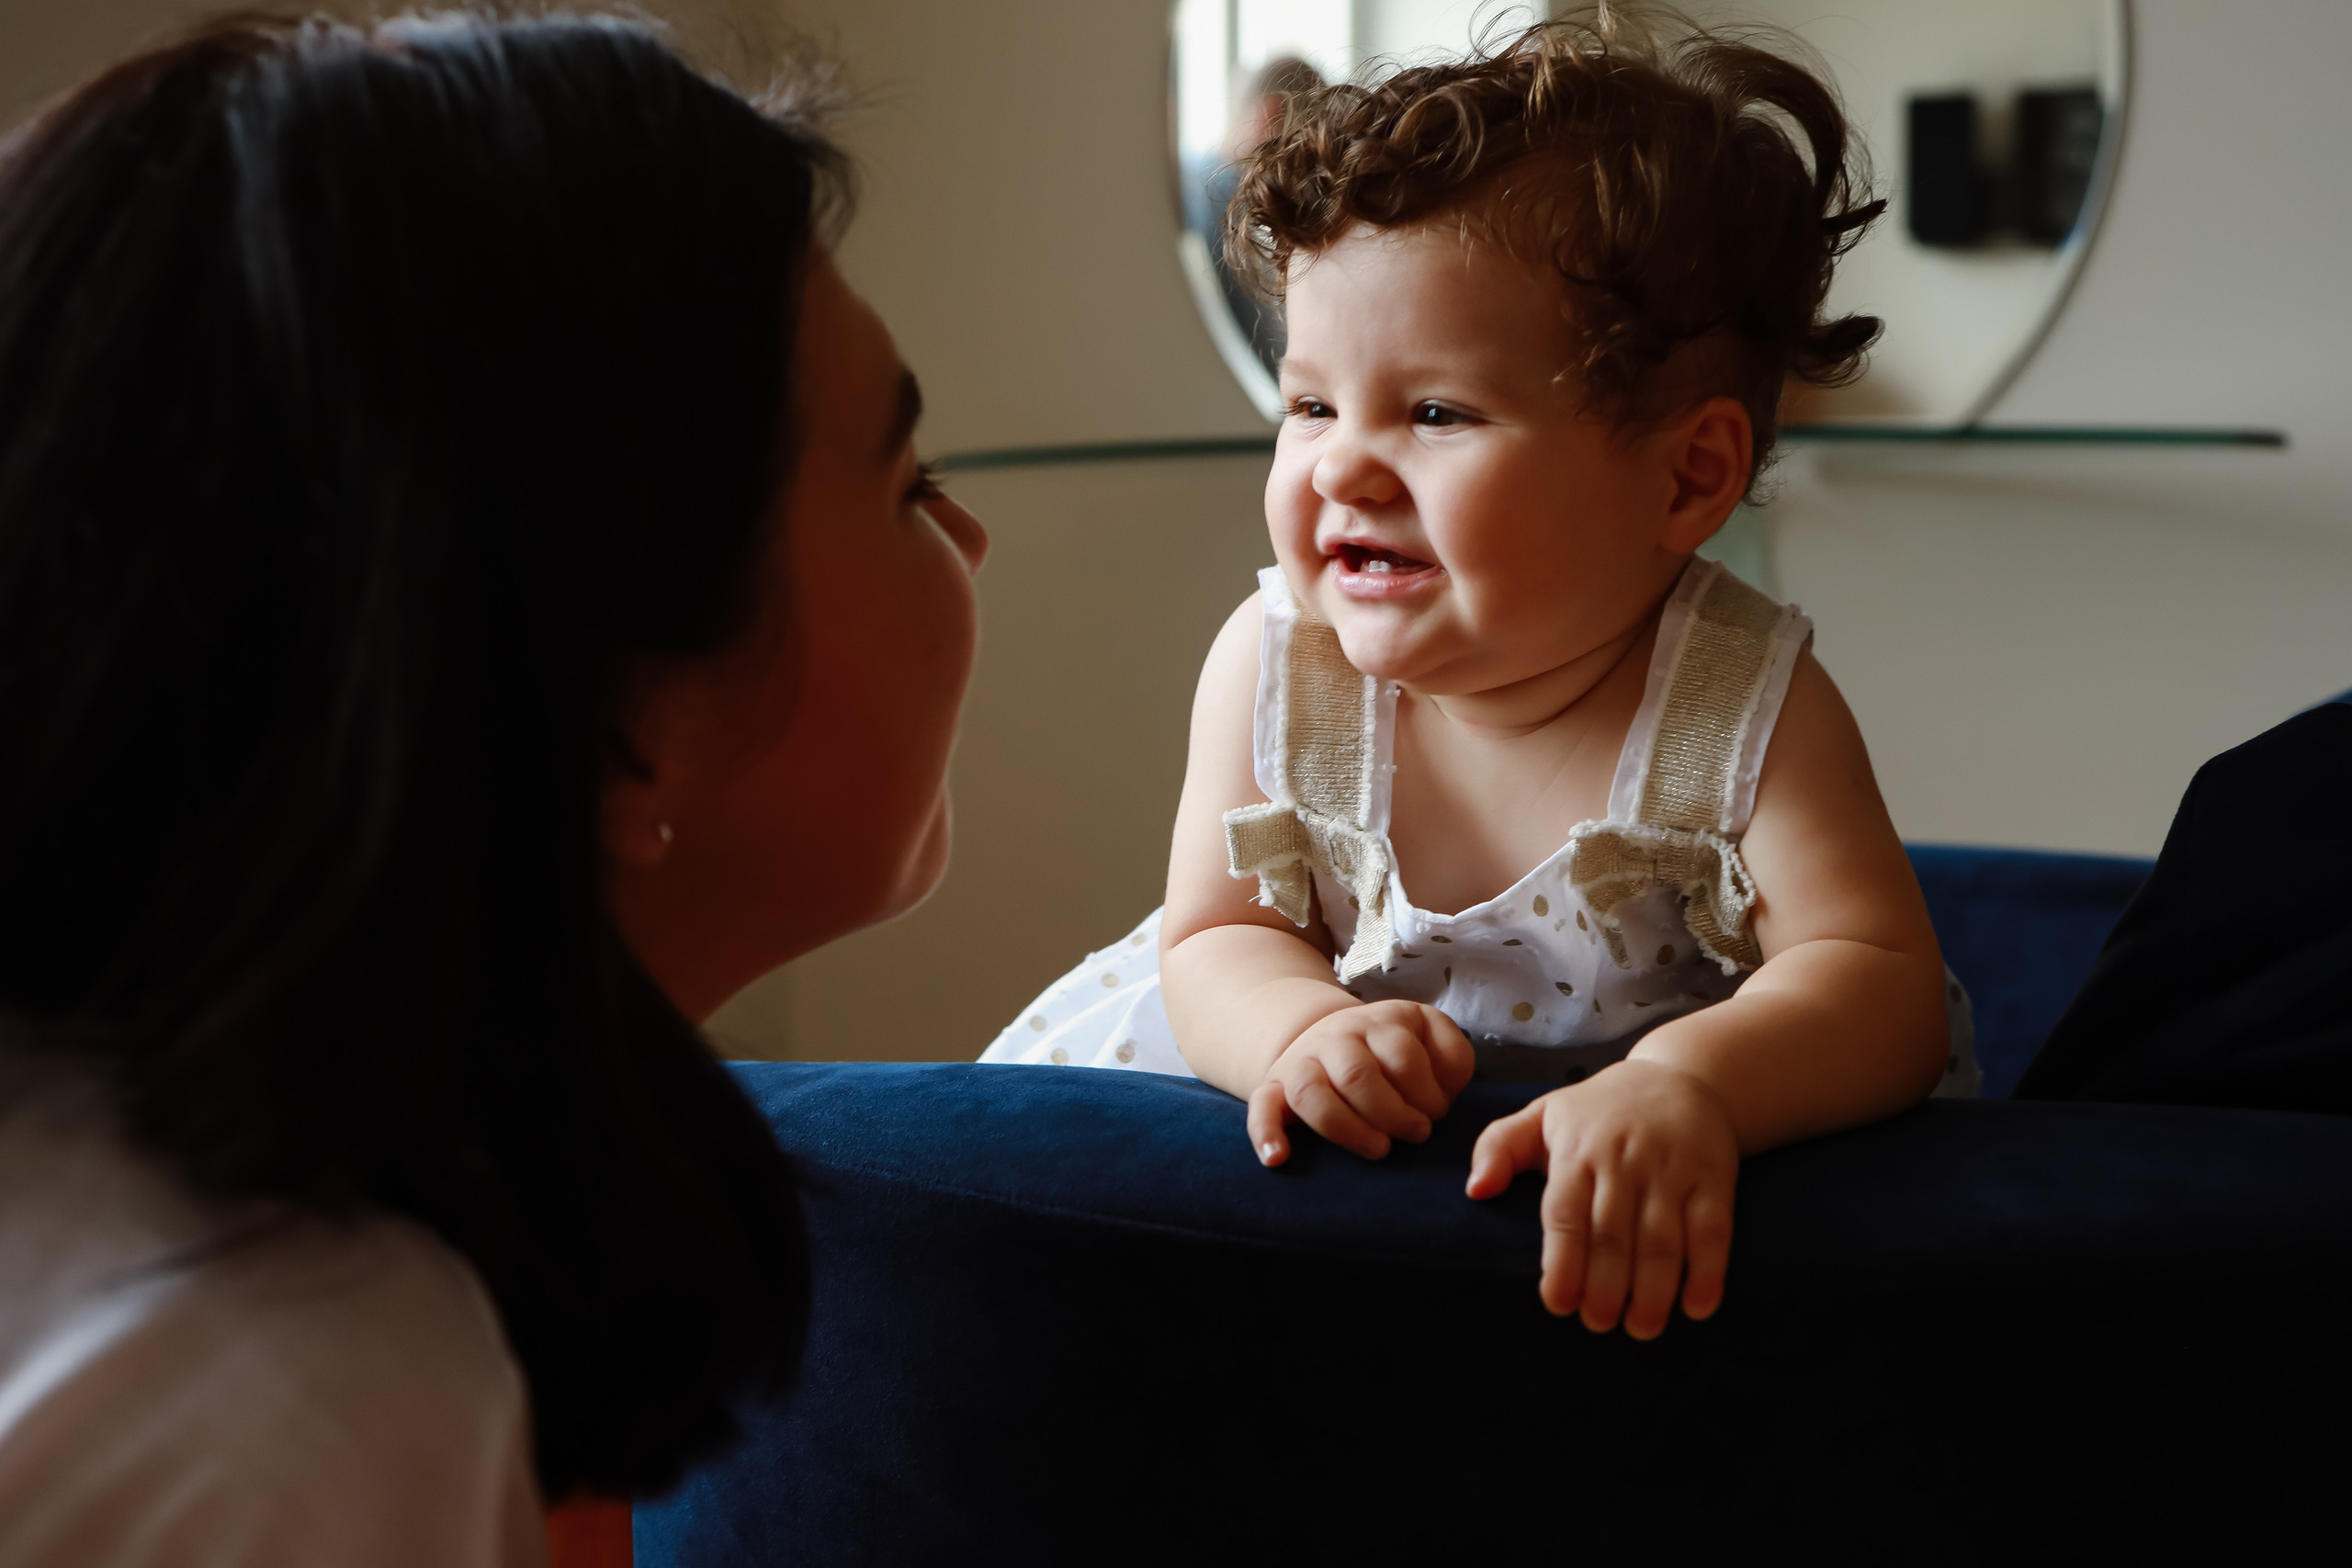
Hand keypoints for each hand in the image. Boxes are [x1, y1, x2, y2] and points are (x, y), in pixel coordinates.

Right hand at [1248, 1000, 1473, 1165]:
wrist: (1333, 1037)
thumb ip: (1452, 1056)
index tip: (1436, 1114)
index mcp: (1382, 1021)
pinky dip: (1266, 1133)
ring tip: (1379, 1149)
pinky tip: (1278, 1159)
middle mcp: (1338, 1035)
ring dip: (1346, 1128)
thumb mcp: (1432, 1039)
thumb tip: (1443, 1090)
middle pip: (1357, 1075)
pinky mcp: (1275, 1086)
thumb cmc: (1396, 1055)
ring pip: (1310, 1090)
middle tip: (1417, 1134)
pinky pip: (1261, 1106)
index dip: (1426, 1094)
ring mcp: (1303, 1059)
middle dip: (1393, 1114)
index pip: (1403, 1057)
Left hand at [1464, 1060, 1737, 1337]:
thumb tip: (1476, 1190)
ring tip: (1640, 1328)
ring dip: (1653, 1290)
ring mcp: (1672, 1169)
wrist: (1681, 1076)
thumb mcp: (1543, 1114)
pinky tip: (1697, 1307)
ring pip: (1662, 1238)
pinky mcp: (1714, 1176)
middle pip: (1613, 1234)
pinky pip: (1713, 1229)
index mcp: (1577, 1150)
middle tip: (1598, 1324)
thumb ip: (1499, 1147)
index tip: (1557, 1303)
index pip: (1565, 1214)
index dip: (1562, 1263)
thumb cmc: (1599, 1110)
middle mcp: (1624, 1160)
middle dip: (1605, 1287)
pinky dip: (1708, 1272)